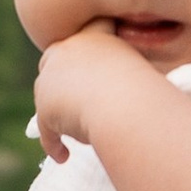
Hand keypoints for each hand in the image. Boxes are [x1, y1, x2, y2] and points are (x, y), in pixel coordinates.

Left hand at [32, 21, 148, 164]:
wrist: (128, 105)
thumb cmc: (145, 91)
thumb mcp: (139, 74)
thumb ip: (122, 77)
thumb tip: (114, 97)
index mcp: (95, 34)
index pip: (81, 36)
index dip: (79, 49)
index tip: (85, 64)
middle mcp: (68, 49)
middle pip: (51, 59)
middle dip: (56, 77)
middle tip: (68, 98)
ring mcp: (52, 77)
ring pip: (46, 95)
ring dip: (57, 111)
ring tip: (76, 131)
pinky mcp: (45, 107)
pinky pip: (46, 128)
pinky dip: (53, 143)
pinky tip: (62, 157)